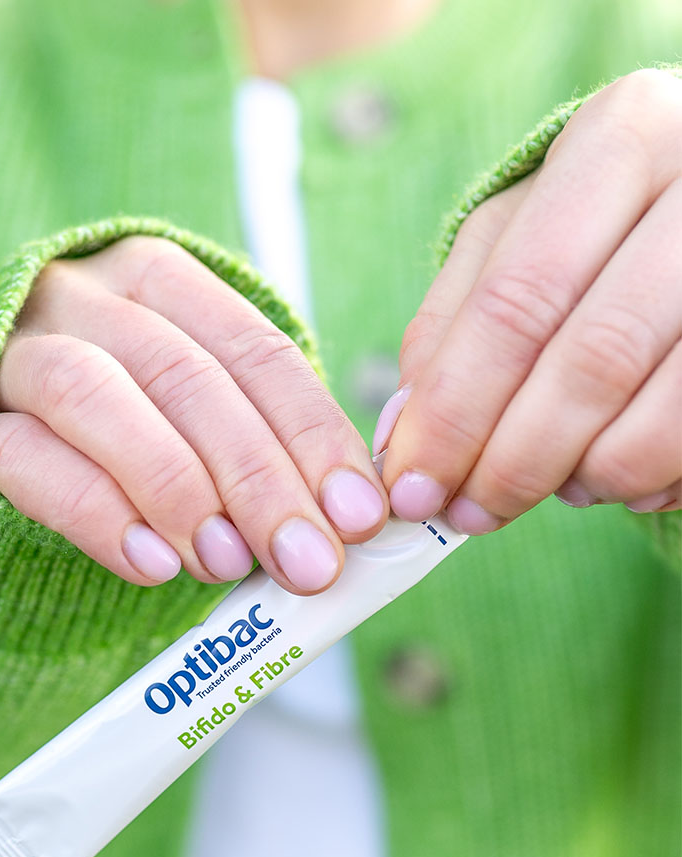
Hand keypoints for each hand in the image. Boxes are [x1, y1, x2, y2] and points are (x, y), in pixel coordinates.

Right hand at [0, 236, 386, 592]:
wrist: (5, 444)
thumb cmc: (131, 435)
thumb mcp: (203, 422)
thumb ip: (263, 449)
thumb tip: (349, 519)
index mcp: (163, 281)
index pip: (255, 351)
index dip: (313, 436)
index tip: (357, 516)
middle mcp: (86, 296)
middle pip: (184, 376)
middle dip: (258, 477)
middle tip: (306, 561)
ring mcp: (18, 352)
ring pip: (94, 396)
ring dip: (176, 487)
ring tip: (228, 564)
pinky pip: (27, 459)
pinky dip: (99, 513)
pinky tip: (153, 566)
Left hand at [376, 68, 681, 533]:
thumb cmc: (606, 225)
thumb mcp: (521, 236)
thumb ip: (454, 320)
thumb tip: (403, 434)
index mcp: (622, 140)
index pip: (516, 303)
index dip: (454, 412)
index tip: (413, 487)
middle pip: (589, 362)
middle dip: (511, 461)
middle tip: (467, 513)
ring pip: (658, 414)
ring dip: (585, 477)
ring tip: (551, 486)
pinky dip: (648, 480)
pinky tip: (615, 476)